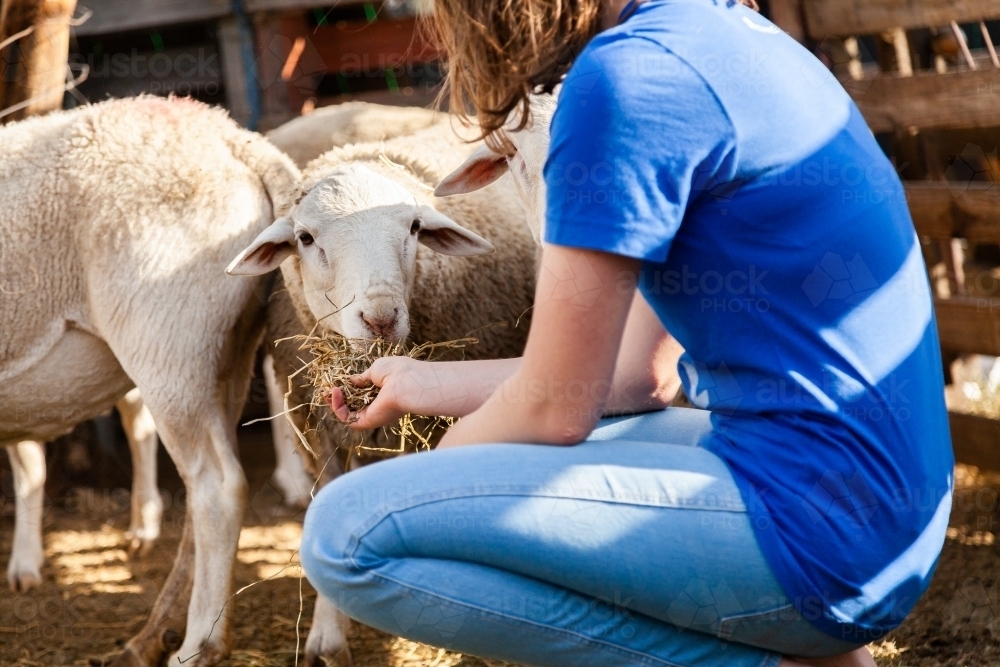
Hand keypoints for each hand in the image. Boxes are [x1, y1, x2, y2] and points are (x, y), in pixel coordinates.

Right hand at [325, 357, 475, 429]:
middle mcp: (377, 405)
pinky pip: (346, 417)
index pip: (361, 393)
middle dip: (338, 397)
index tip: (338, 381)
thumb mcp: (376, 369)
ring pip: (347, 413)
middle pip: (352, 405)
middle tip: (329, 388)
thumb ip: (362, 377)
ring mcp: (371, 414)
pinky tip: (334, 393)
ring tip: (329, 390)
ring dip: (334, 402)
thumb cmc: (398, 371)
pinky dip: (337, 407)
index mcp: (382, 392)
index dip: (348, 388)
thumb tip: (351, 381)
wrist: (409, 384)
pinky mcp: (366, 421)